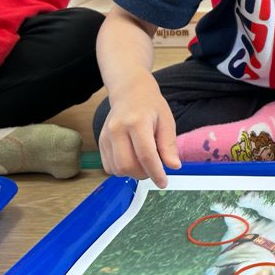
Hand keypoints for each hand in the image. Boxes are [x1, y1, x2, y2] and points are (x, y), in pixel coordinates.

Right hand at [98, 73, 179, 188]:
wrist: (130, 92)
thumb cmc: (151, 106)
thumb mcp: (167, 121)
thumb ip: (169, 145)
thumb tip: (174, 166)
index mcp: (137, 123)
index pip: (146, 155)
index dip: (156, 172)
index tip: (163, 182)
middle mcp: (117, 130)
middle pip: (127, 165)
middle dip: (143, 174)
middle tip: (154, 169)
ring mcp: (105, 136)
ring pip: (116, 169)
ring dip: (132, 173)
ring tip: (144, 162)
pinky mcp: (100, 142)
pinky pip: (108, 166)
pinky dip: (121, 169)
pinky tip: (132, 159)